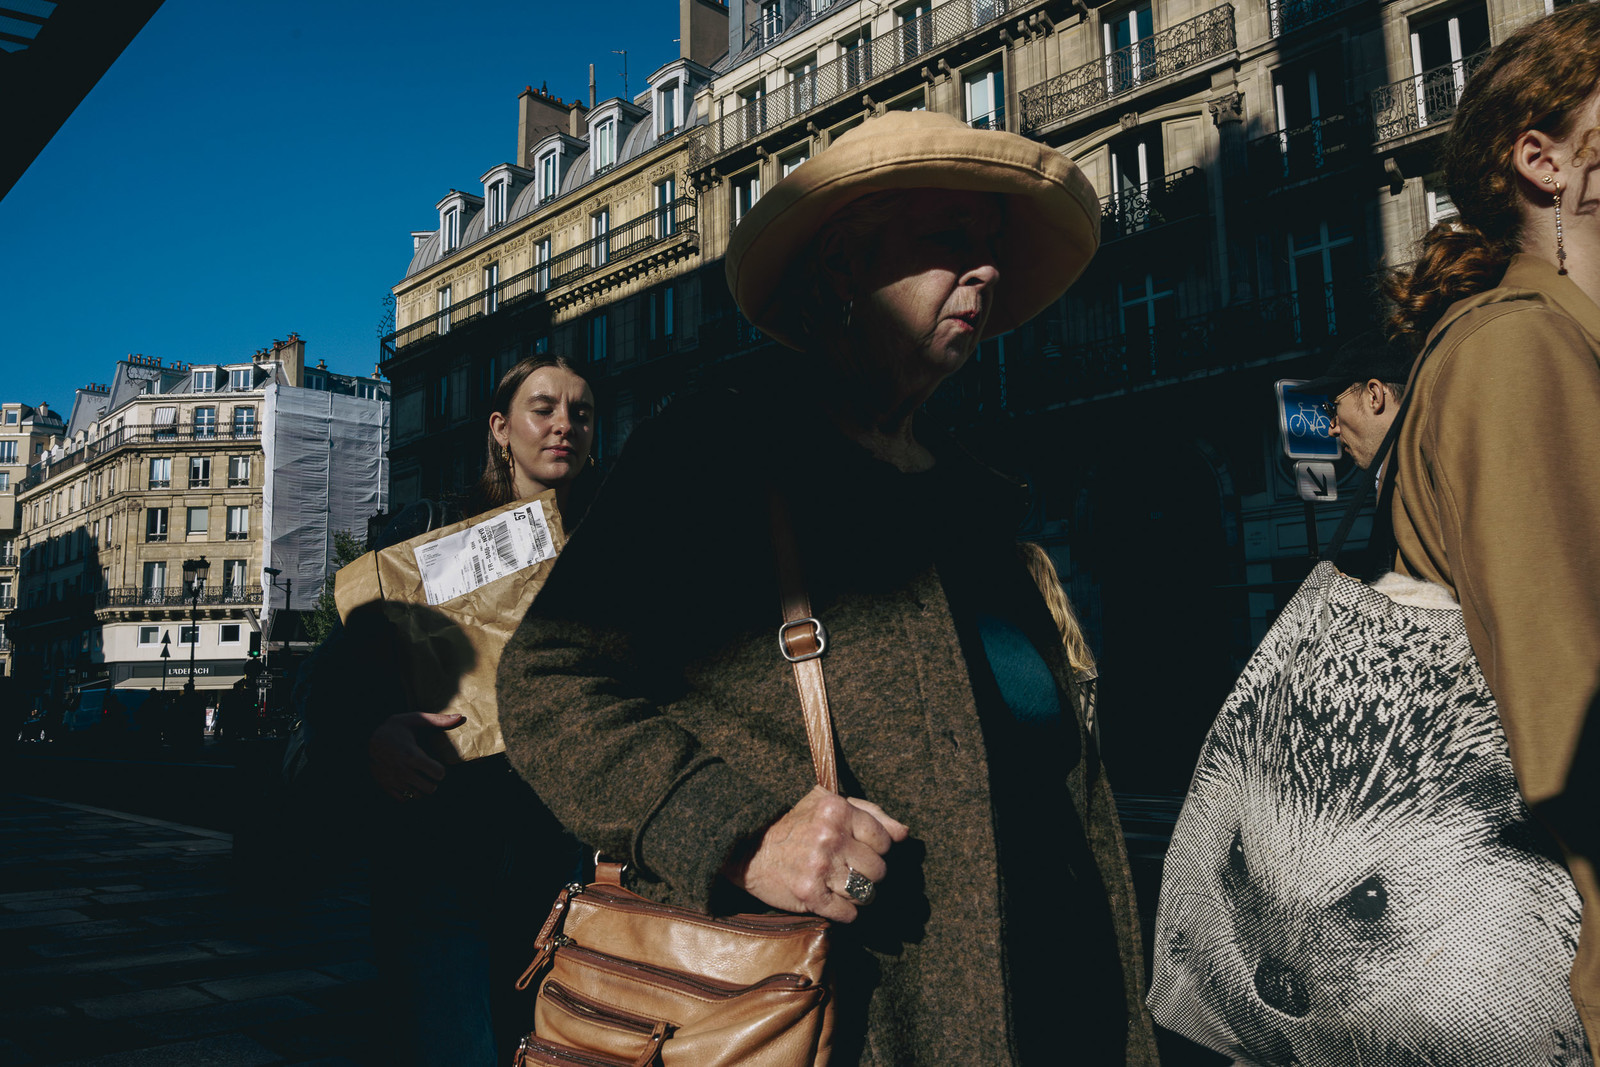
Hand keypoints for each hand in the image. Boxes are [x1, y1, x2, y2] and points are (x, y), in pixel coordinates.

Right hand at [368, 712, 464, 801]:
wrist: (365, 739)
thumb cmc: (394, 728)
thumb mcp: (415, 719)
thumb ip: (438, 720)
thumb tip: (460, 717)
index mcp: (412, 755)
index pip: (438, 774)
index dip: (441, 770)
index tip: (437, 765)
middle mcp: (403, 771)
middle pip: (430, 789)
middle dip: (433, 781)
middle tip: (429, 773)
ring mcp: (394, 780)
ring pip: (417, 796)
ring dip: (421, 788)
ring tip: (419, 777)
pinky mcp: (386, 786)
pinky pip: (403, 799)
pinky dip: (408, 794)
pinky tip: (408, 782)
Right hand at [725, 785, 909, 922]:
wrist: (749, 850)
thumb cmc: (795, 825)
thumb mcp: (829, 806)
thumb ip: (871, 814)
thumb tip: (903, 833)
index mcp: (837, 810)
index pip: (884, 840)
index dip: (878, 849)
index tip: (862, 850)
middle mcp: (829, 837)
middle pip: (878, 869)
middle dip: (869, 874)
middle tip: (852, 871)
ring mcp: (819, 867)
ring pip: (865, 893)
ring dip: (858, 895)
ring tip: (843, 886)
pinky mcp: (809, 894)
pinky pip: (847, 913)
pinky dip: (845, 912)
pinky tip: (833, 901)